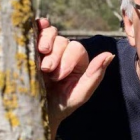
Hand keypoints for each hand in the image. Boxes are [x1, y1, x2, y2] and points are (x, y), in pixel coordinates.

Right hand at [36, 18, 113, 139]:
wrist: (36, 113)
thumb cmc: (61, 106)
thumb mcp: (80, 93)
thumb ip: (95, 75)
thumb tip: (110, 55)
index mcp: (77, 62)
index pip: (76, 48)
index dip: (67, 59)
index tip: (58, 77)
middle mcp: (62, 53)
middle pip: (62, 40)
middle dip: (55, 54)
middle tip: (46, 70)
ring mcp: (45, 50)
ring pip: (50, 33)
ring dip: (45, 41)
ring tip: (39, 55)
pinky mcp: (29, 48)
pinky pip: (35, 30)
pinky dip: (38, 26)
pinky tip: (37, 26)